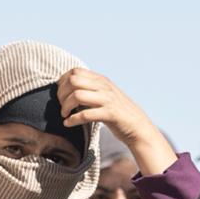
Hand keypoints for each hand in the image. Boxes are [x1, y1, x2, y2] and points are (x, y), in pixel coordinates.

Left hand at [56, 68, 173, 176]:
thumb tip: (66, 88)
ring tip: (64, 114)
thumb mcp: (105, 94)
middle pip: (73, 81)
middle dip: (61, 94)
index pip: (75, 71)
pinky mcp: (110, 114)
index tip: (61, 94)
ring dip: (65, 106)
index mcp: (102, 80)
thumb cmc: (118, 112)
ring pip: (77, 96)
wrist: (138, 127)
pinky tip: (68, 123)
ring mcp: (108, 100)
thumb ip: (91, 88)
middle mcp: (104, 87)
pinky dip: (73, 120)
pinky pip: (85, 114)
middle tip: (61, 105)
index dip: (63, 81)